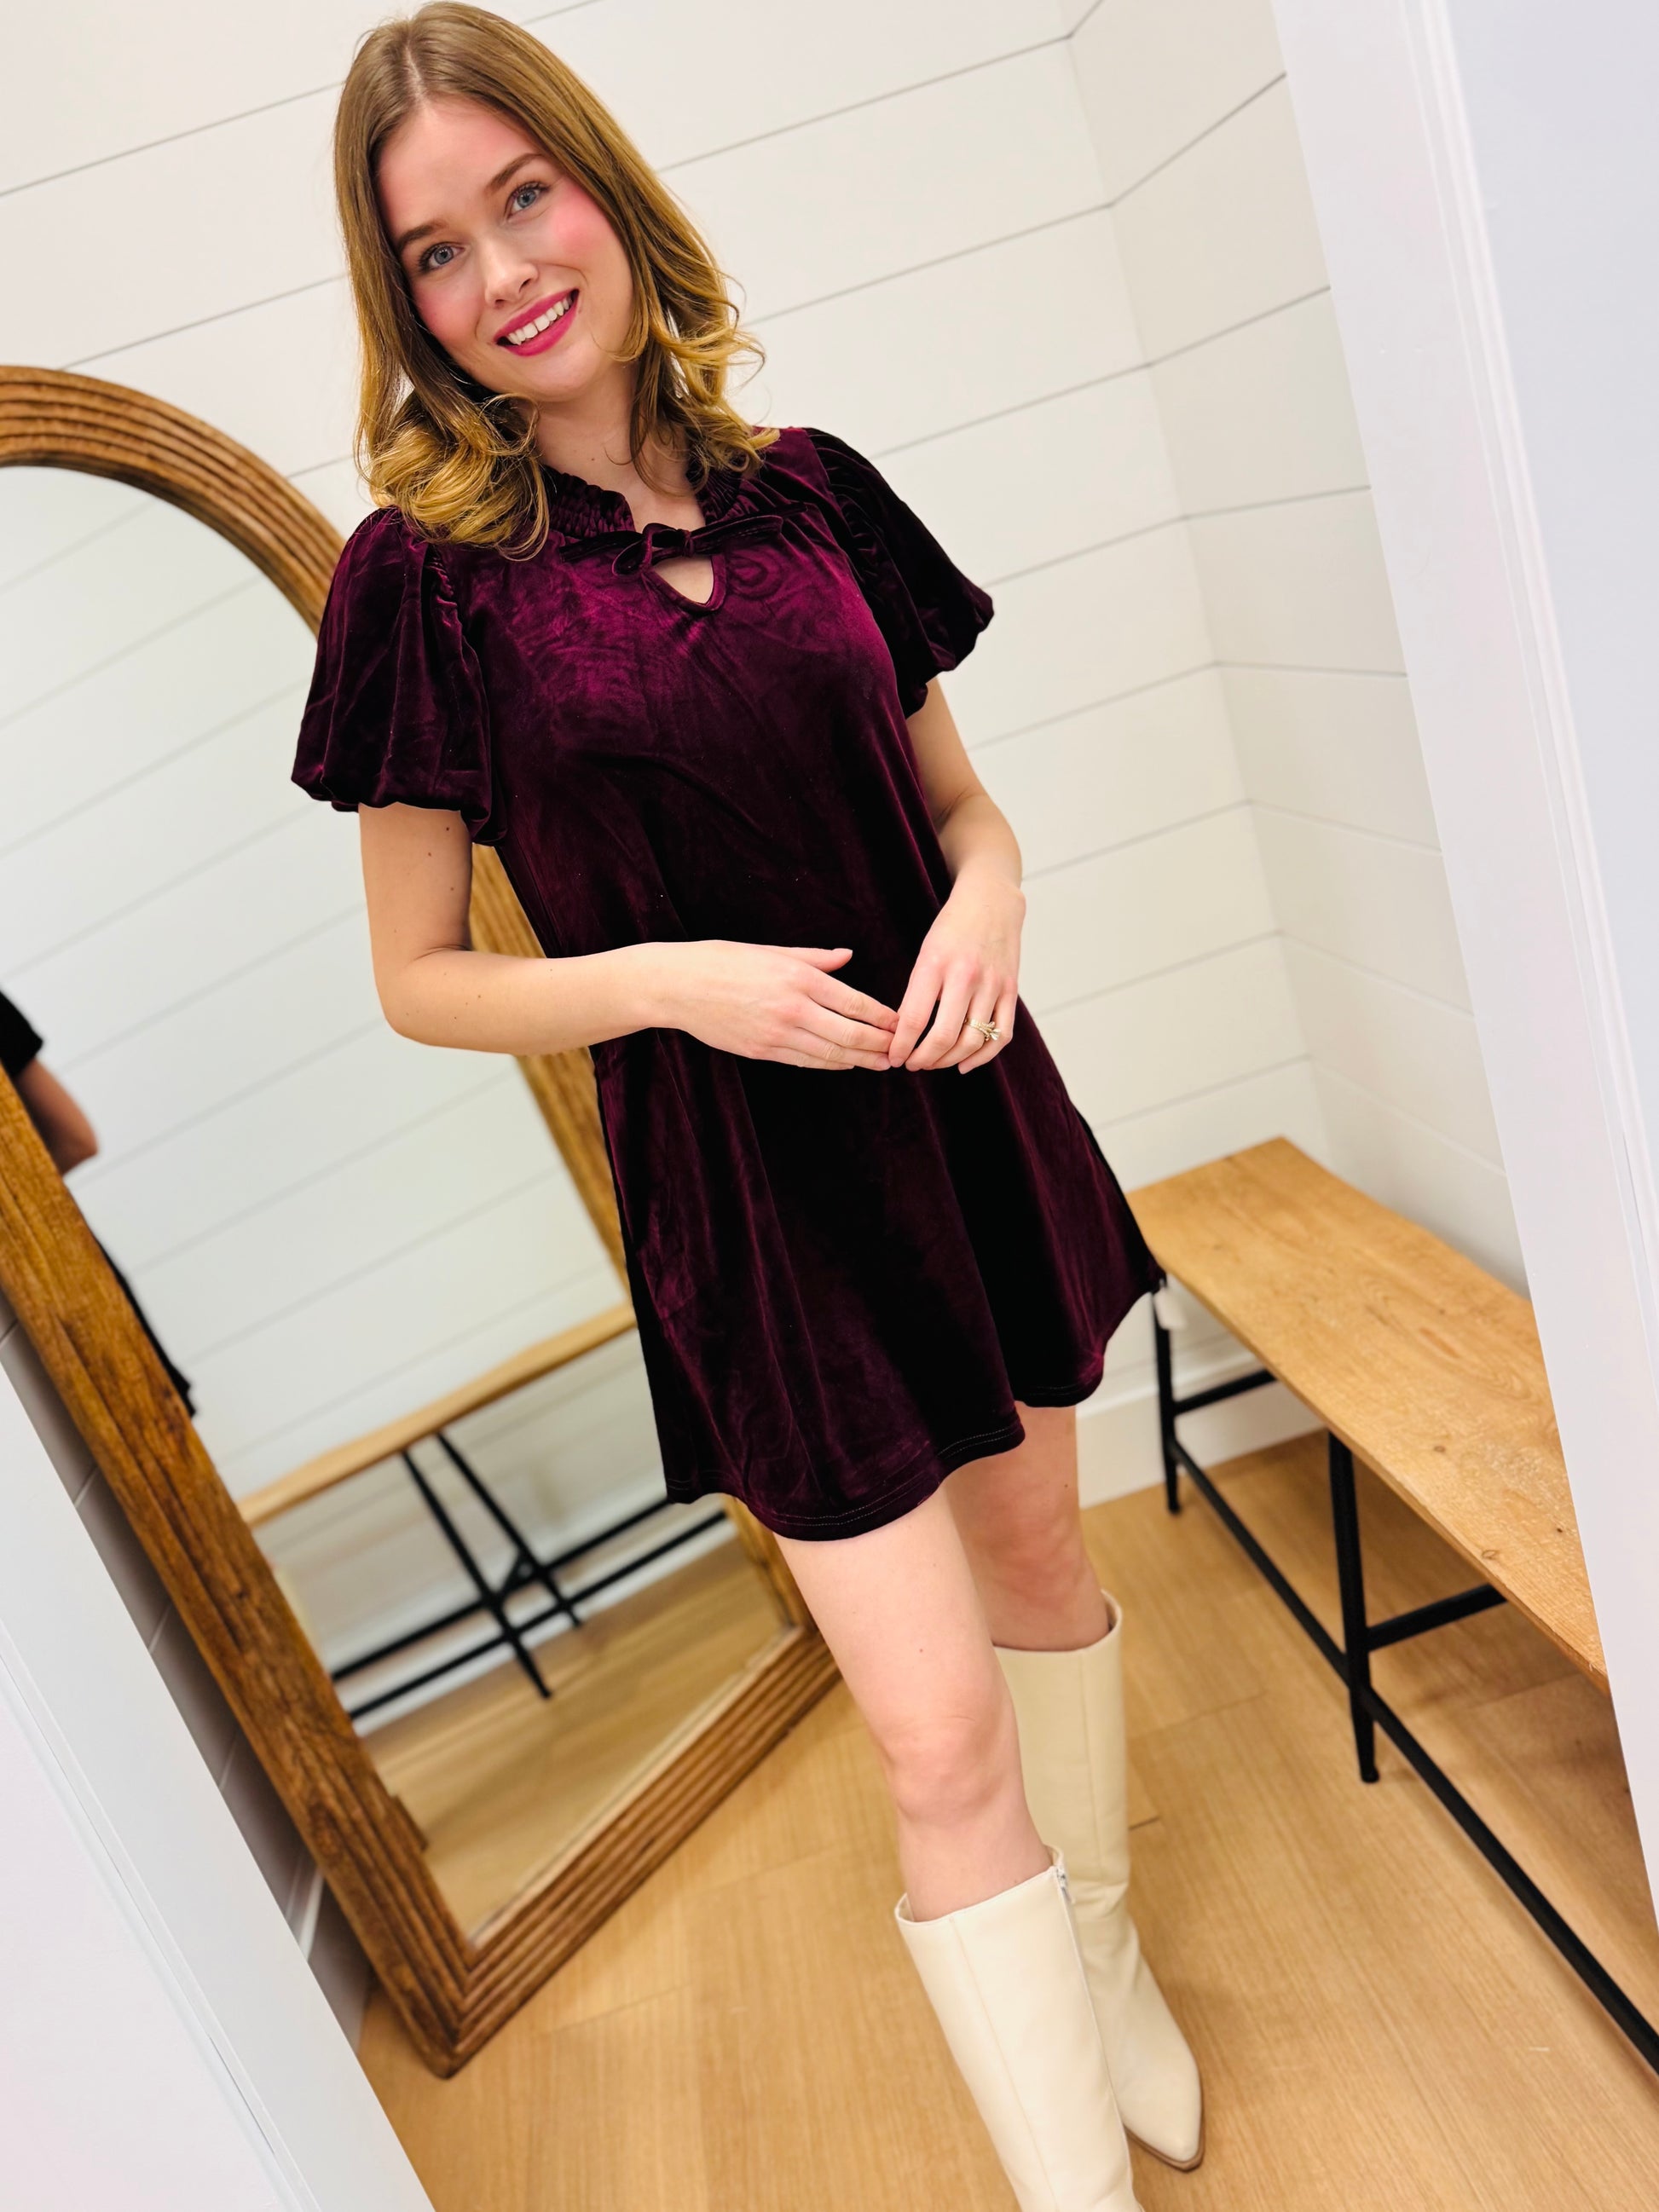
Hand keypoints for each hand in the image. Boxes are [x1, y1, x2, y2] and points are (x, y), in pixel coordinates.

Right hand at [647, 941, 897, 1068]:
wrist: (678, 986)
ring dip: (860, 1060)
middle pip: (850, 1034)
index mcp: (799, 978)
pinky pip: (806, 1061)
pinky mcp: (762, 1051)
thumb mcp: (771, 950)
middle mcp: (793, 1008)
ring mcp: (777, 1034)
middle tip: (901, 1051)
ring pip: (831, 1053)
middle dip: (879, 1045)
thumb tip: (848, 957)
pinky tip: (846, 1064)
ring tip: (882, 1063)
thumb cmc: (723, 960)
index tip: (900, 1022)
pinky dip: (830, 1064)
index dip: (882, 1017)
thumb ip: (815, 958)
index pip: (855, 1002)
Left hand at [888, 870, 1023, 1072]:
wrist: (992, 901)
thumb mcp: (926, 952)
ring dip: (949, 1060)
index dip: (901, 1046)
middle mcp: (965, 976)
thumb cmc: (952, 927)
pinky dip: (983, 1056)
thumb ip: (918, 991)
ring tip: (935, 1063)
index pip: (913, 1018)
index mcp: (935, 964)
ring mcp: (992, 984)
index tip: (894, 1058)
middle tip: (913, 1064)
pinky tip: (965, 1063)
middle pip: (943, 1036)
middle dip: (923, 1059)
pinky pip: (1000, 1035)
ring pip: (972, 1041)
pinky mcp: (1011, 990)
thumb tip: (905, 1033)